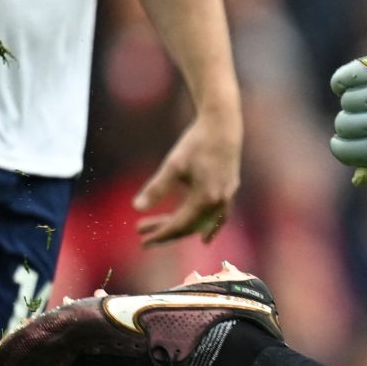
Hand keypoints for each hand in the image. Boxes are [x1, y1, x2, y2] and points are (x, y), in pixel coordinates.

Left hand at [135, 119, 239, 243]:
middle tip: (142, 235)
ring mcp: (227, 196)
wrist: (222, 124)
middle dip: (166, 231)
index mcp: (205, 198)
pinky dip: (208, 227)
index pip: (180, 225)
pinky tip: (203, 236)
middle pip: (190, 226)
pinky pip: (219, 217)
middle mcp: (219, 202)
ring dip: (182, 228)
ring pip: (203, 223)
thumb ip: (156, 188)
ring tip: (162, 234)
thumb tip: (136, 208)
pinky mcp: (229, 189)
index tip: (144, 241)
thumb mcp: (173, 165)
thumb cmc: (196, 143)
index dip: (161, 234)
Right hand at [331, 23, 366, 185]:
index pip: (346, 152)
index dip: (342, 147)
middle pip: (344, 125)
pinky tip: (356, 83)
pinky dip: (343, 82)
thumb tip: (357, 179)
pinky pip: (343, 79)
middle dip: (350, 123)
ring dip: (354, 100)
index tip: (345, 142)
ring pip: (346, 101)